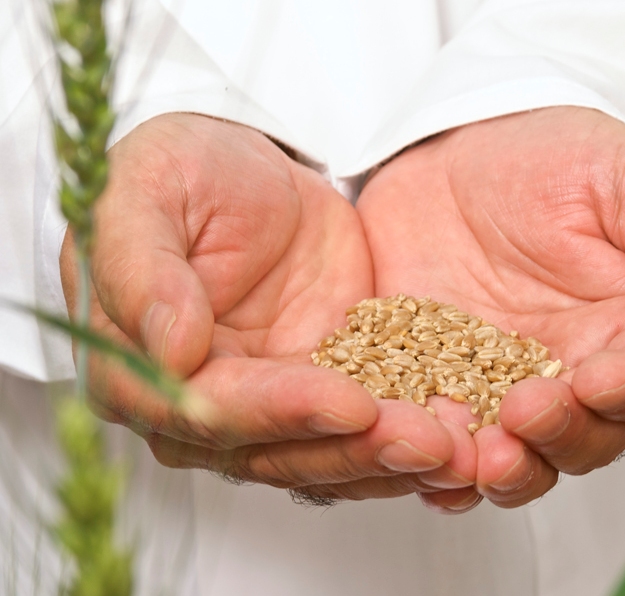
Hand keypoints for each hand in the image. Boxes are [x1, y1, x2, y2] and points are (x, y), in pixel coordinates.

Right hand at [60, 113, 473, 501]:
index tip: (347, 403)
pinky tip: (457, 444)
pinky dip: (407, 438)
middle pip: (273, 449)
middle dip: (350, 448)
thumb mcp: (145, 191)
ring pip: (324, 451)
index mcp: (139, 368)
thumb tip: (168, 349)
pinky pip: (364, 427)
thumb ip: (140, 266)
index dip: (276, 412)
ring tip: (453, 449)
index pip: (203, 410)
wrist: (254, 173)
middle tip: (425, 441)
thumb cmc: (185, 172)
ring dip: (389, 457)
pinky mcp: (326, 388)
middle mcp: (201, 404)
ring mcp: (269, 403)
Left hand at [357, 107, 624, 509]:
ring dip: (502, 470)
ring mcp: (501, 388)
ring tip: (476, 458)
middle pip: (587, 439)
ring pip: (517, 457)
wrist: (455, 156)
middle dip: (561, 437)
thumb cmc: (554, 160)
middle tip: (525, 413)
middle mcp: (571, 374)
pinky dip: (437, 466)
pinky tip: (423, 466)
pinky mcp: (438, 387)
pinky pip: (442, 442)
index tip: (601, 378)